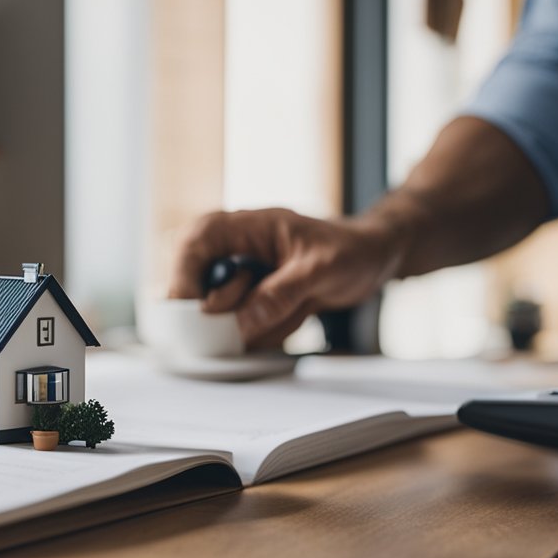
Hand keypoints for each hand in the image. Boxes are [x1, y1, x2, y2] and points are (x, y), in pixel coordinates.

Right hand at [167, 208, 404, 349]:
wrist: (373, 258)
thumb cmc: (351, 249)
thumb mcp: (322, 269)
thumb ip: (281, 294)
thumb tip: (241, 323)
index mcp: (247, 225)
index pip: (195, 241)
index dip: (184, 274)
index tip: (192, 307)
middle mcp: (235, 249)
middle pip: (195, 280)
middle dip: (225, 306)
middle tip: (257, 313)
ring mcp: (241, 275)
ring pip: (219, 312)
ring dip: (257, 324)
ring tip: (299, 307)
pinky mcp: (250, 299)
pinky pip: (241, 326)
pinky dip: (267, 332)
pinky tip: (299, 313)